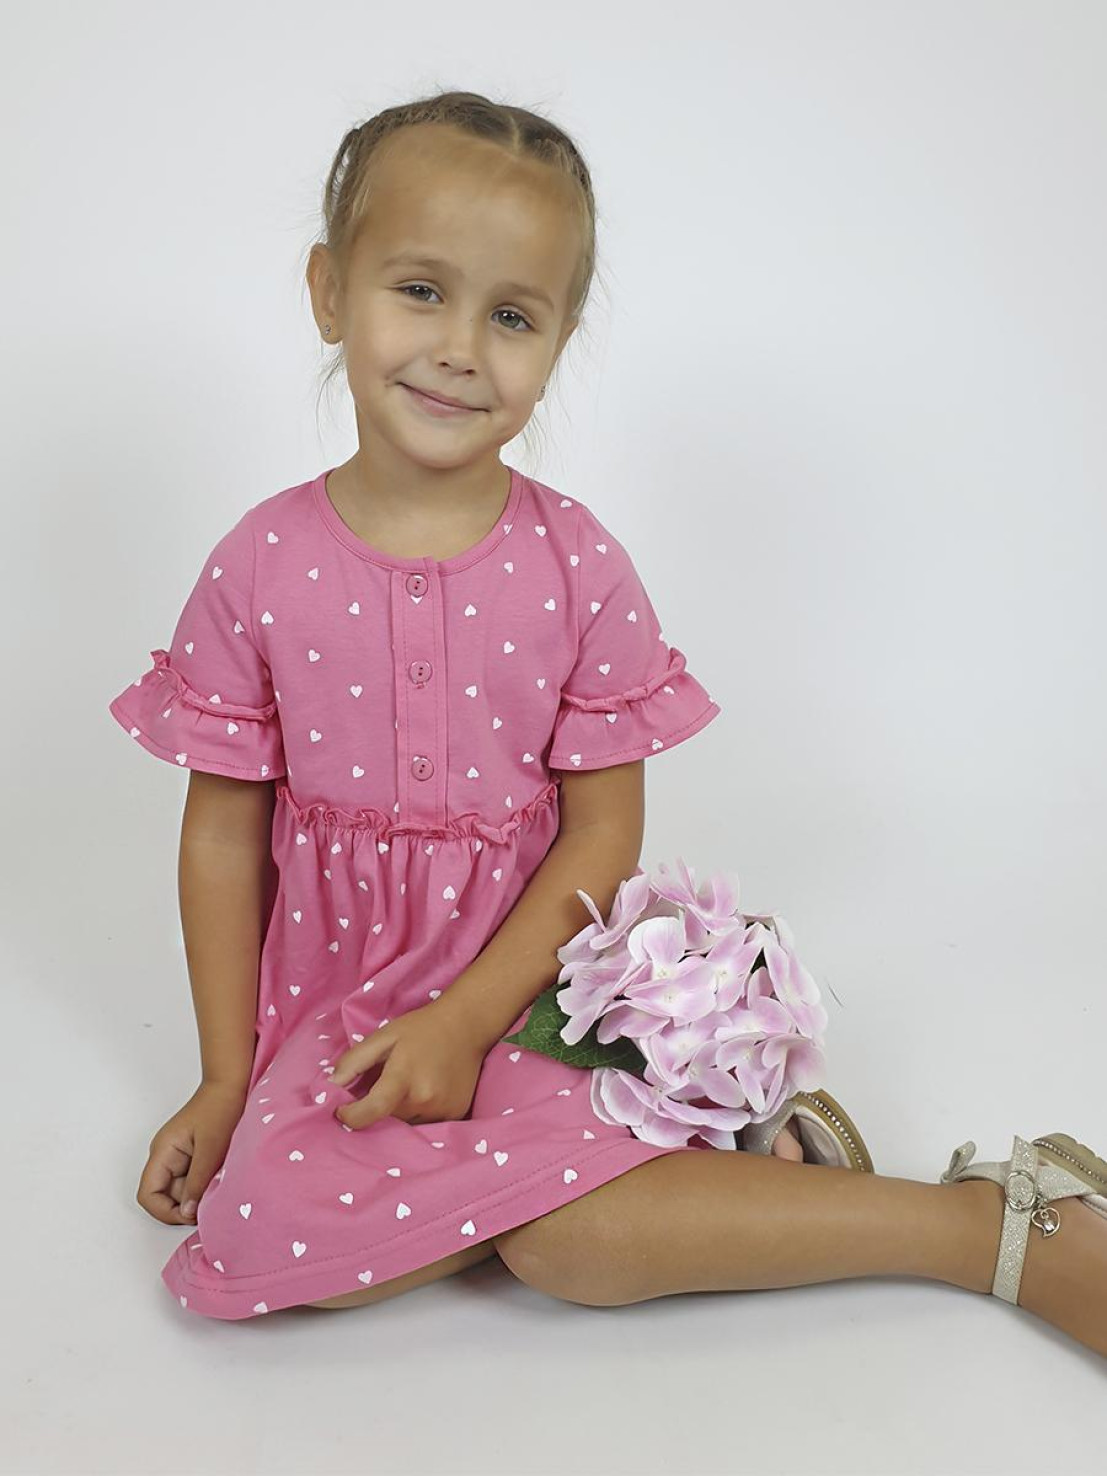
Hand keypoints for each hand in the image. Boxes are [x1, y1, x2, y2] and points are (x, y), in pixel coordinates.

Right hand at [136, 1079, 248, 1225]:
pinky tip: (221, 1177)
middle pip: (165, 1196)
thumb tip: (187, 1213)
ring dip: (198, 1193)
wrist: (232, 1084)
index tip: (192, 1215)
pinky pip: (193, 1179)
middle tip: (212, 1200)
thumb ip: (197, 1182)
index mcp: (162, 1152)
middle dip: (186, 1204)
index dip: (166, 1212)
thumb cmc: (221, 1108)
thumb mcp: (211, 1149)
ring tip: (220, 1184)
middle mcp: (166, 1156)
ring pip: (181, 1189)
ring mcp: (179, 1156)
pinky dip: (205, 1184)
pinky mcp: (192, 1155)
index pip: (148, 1195)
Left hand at [329, 1000, 486, 1130]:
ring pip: (407, 1124)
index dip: (352, 1116)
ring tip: (407, 1086)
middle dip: (377, 1109)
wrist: (467, 1025)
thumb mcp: (383, 1036)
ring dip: (399, 1113)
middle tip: (381, 1086)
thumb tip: (329, 1087)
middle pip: (388, 1119)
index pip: (373, 1110)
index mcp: (404, 1076)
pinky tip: (424, 1090)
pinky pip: (426, 1123)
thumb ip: (354, 1062)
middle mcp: (425, 1098)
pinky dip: (419, 1113)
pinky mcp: (456, 1114)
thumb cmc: (421, 1029)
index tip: (342, 1110)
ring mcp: (443, 1109)